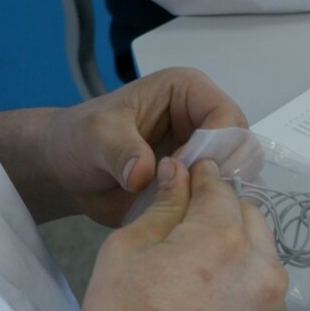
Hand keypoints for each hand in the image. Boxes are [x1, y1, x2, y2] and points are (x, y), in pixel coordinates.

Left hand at [43, 67, 248, 225]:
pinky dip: (212, 212)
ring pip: (239, 177)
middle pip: (242, 149)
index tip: (181, 172)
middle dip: (219, 175)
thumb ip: (120, 150)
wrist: (67, 172)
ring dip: (218, 196)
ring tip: (184, 208)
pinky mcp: (202, 182)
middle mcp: (205, 120)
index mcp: (188, 91)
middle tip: (185, 195)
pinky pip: (224, 199)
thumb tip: (142, 173)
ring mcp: (206, 154)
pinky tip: (187, 219)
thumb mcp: (95, 136)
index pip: (229, 118)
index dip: (214, 148)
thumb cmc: (79, 139)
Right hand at [70, 156, 287, 310]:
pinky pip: (263, 280)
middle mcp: (259, 263)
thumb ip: (163, 206)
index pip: (219, 187)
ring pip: (260, 247)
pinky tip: (208, 291)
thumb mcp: (127, 250)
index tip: (186, 177)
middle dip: (219, 210)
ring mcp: (271, 297)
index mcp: (222, 238)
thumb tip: (179, 174)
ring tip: (193, 262)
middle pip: (247, 214)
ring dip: (235, 242)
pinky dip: (243, 273)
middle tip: (182, 224)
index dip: (199, 178)